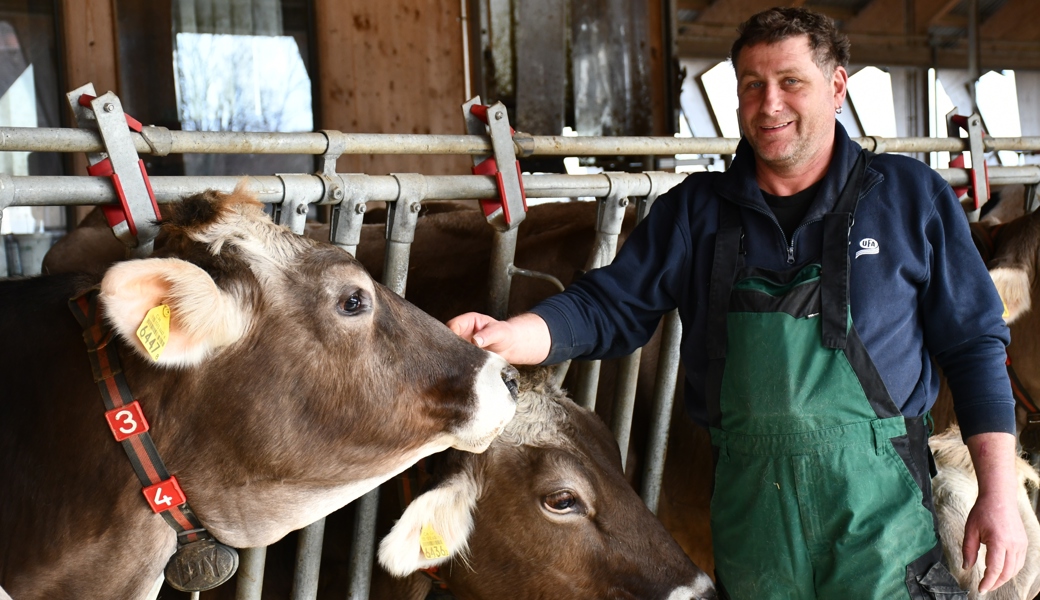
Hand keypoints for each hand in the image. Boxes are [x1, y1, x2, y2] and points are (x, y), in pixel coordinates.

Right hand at [447, 312, 550, 364]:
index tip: (456, 345)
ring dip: (452, 357)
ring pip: (449, 350)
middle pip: (447, 337)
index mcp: (468, 321)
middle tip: (455, 357)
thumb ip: (487, 335)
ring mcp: (461, 344)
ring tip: (458, 364)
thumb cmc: (505, 334)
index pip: (453, 324)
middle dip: (448, 347)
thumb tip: (475, 341)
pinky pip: (456, 359)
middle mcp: (461, 331)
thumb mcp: (499, 332)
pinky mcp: (463, 355)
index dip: (451, 333)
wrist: (510, 346)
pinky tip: (460, 370)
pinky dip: (456, 364)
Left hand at [963, 432, 1027, 592]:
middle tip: (984, 587)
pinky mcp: (1024, 543)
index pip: (995, 568)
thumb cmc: (983, 511)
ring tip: (991, 581)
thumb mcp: (970, 529)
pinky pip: (1019, 562)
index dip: (988, 582)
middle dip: (995, 582)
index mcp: (999, 541)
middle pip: (1007, 572)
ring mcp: (1021, 544)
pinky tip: (1001, 571)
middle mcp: (1013, 544)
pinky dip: (1011, 569)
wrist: (999, 498)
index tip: (980, 589)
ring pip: (1015, 569)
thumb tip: (966, 567)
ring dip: (1004, 577)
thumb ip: (968, 550)